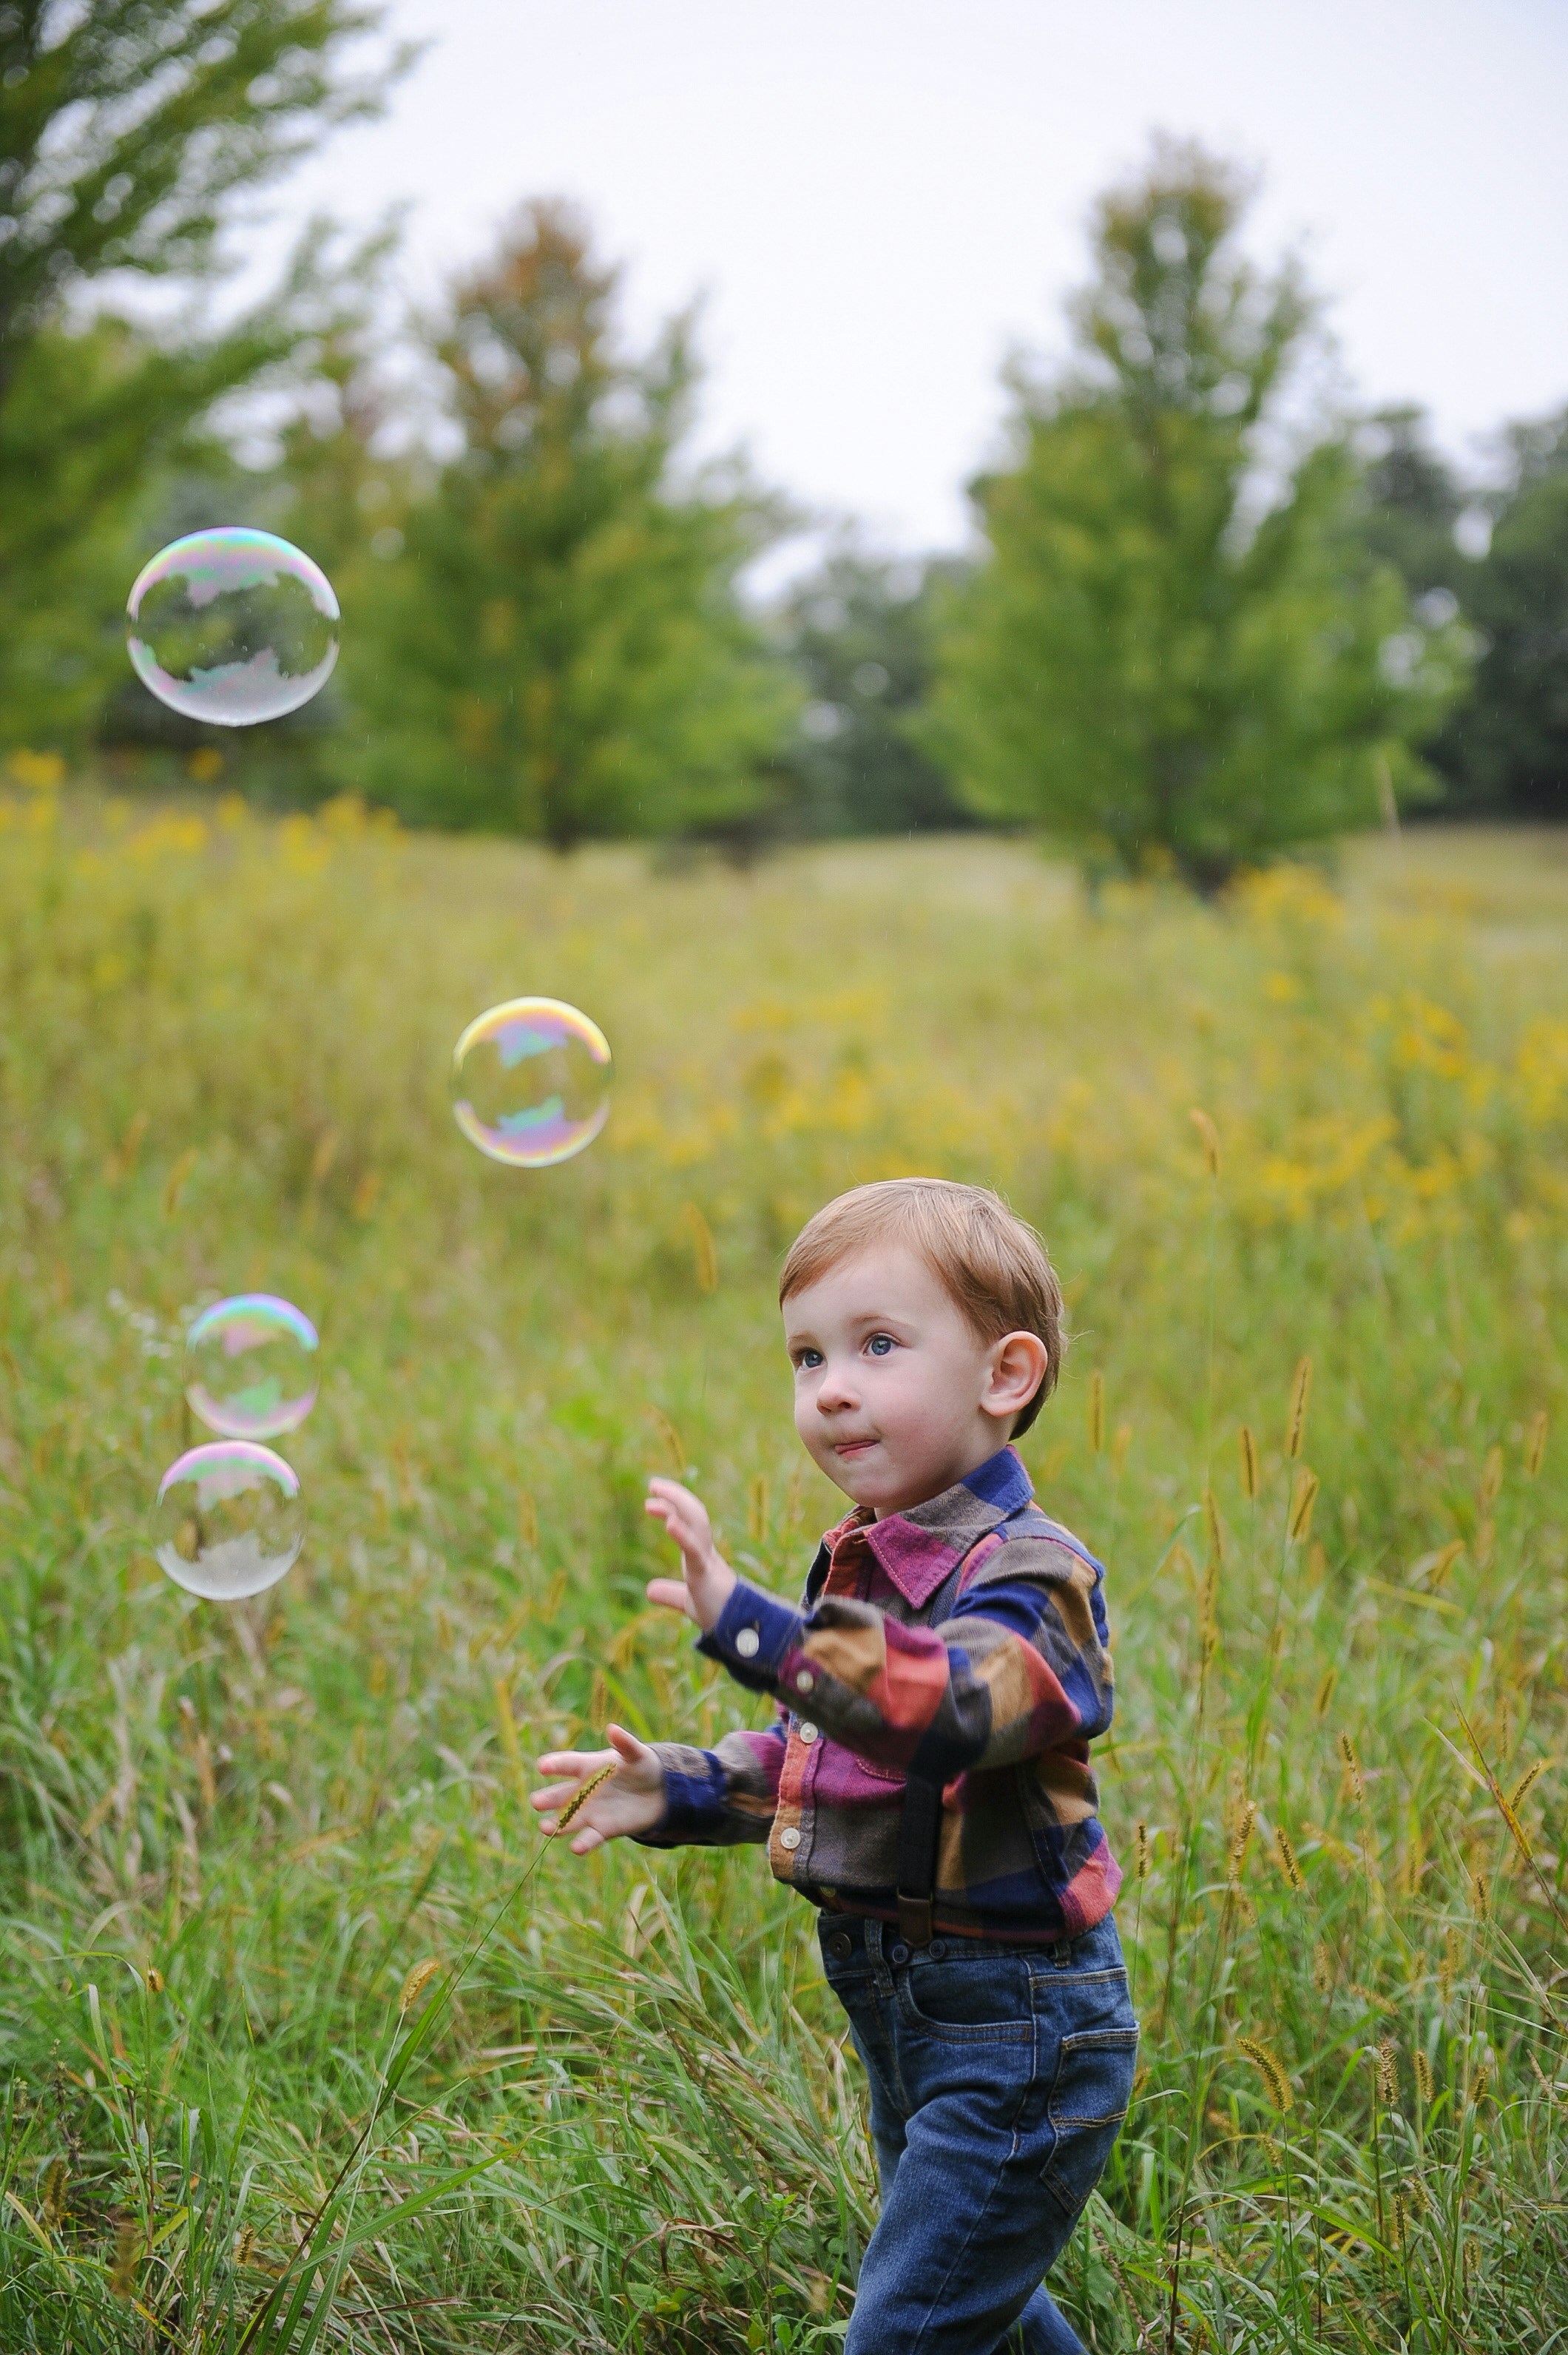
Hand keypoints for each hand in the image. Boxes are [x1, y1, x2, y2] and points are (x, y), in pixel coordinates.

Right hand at [530, 1723, 665, 1854]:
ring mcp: (591, 1812)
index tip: (541, 1766)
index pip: (568, 1764)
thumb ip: (625, 1744)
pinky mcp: (603, 1830)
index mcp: (588, 1767)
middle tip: (536, 1802)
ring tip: (544, 1828)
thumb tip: (612, 1729)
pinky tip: (576, 1847)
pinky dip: (583, 1843)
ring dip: (556, 1825)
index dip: (555, 1764)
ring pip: (569, 1820)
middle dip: (548, 1799)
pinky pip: (590, 1838)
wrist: (658, 1792)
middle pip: (561, 1796)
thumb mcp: (637, 1753)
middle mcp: (584, 1791)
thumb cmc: (641, 1766)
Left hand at [645, 1478, 736, 1633]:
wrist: (739, 1631)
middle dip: (675, 1495)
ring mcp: (708, 1559)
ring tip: (655, 1492)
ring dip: (677, 1504)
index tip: (651, 1500)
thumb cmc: (718, 1613)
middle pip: (694, 1513)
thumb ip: (671, 1593)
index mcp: (701, 1554)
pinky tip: (669, 1522)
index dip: (671, 1507)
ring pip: (697, 1523)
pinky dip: (683, 1534)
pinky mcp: (707, 1573)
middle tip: (653, 1483)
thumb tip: (650, 1590)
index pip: (688, 1521)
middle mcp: (706, 1550)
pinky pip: (695, 1550)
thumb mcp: (688, 1601)